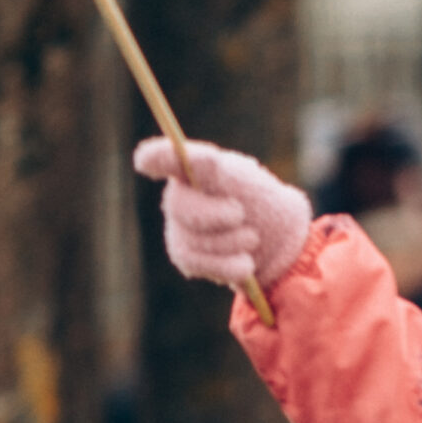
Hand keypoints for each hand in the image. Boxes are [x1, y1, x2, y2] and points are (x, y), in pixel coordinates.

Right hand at [133, 138, 312, 291]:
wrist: (276, 240)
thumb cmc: (259, 200)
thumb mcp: (245, 180)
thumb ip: (218, 168)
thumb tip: (199, 157)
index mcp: (193, 166)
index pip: (165, 158)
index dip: (155, 159)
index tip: (145, 162)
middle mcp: (179, 195)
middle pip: (181, 206)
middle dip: (216, 216)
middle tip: (240, 215)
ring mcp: (177, 226)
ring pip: (193, 239)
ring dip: (232, 242)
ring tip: (252, 238)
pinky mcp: (184, 256)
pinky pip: (197, 263)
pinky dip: (228, 265)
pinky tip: (245, 262)